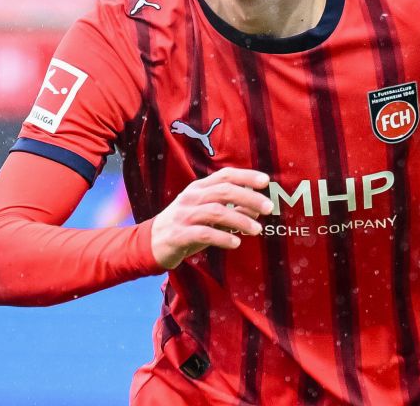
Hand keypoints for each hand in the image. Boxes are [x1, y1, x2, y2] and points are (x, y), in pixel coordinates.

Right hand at [150, 167, 272, 268]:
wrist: (151, 243)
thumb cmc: (186, 226)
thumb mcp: (207, 214)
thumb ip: (230, 208)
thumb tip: (257, 208)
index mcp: (198, 188)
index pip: (225, 175)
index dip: (246, 176)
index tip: (266, 182)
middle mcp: (191, 197)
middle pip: (224, 191)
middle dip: (249, 198)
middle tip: (268, 208)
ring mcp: (183, 215)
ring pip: (216, 211)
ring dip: (240, 219)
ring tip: (256, 229)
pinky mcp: (178, 234)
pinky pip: (204, 233)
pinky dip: (222, 237)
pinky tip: (236, 242)